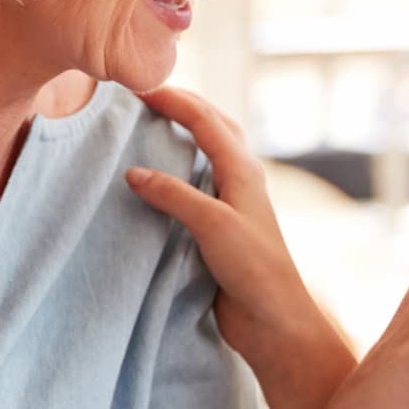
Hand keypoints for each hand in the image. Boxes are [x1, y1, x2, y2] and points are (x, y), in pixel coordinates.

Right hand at [126, 88, 339, 377]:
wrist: (274, 320)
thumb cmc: (254, 270)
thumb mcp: (211, 225)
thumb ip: (174, 195)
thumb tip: (133, 172)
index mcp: (243, 171)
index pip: (206, 120)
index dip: (175, 100)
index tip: (140, 88)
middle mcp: (241, 180)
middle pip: (215, 127)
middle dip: (185, 105)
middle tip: (148, 94)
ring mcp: (233, 203)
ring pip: (211, 152)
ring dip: (188, 131)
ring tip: (155, 121)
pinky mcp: (222, 227)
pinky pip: (199, 184)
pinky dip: (181, 167)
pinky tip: (163, 176)